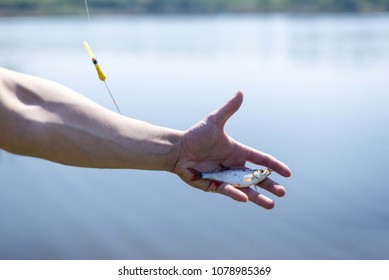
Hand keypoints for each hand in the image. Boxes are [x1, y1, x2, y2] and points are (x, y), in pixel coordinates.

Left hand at [173, 91, 291, 208]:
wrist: (178, 149)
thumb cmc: (196, 135)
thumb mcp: (214, 121)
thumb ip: (229, 109)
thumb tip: (240, 92)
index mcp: (238, 152)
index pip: (261, 160)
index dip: (275, 166)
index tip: (288, 173)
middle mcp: (234, 166)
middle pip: (257, 178)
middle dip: (270, 185)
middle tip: (283, 193)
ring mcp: (225, 177)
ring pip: (246, 189)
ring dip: (259, 197)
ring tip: (271, 205)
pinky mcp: (214, 185)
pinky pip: (228, 190)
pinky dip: (236, 194)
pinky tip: (245, 198)